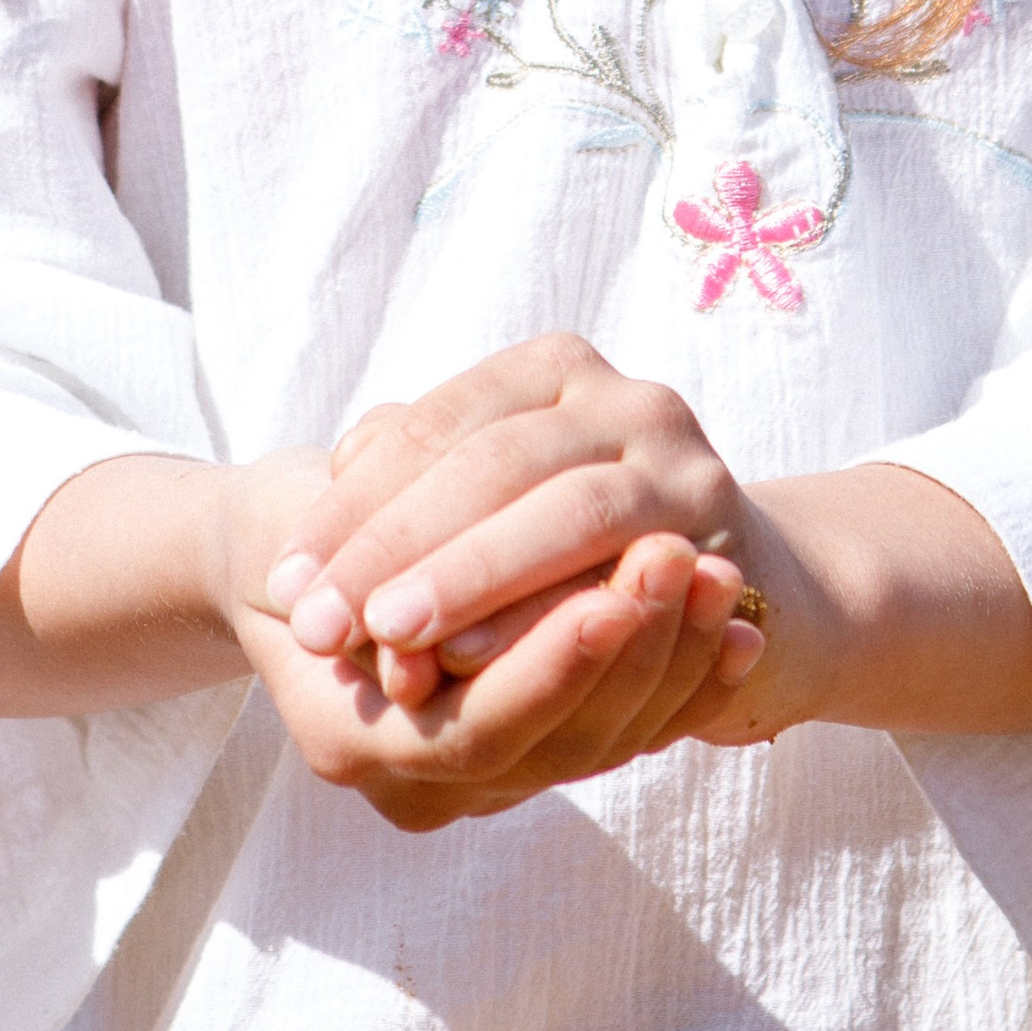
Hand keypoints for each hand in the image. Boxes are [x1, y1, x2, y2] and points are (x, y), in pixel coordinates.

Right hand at [232, 519, 757, 829]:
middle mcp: (425, 790)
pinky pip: (628, 739)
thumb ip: (365, 506)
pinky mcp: (537, 751)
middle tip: (685, 563)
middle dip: (629, 653)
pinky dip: (685, 690)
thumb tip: (424, 476)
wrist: (293, 589)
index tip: (612, 598)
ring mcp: (488, 784)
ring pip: (603, 746)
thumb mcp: (302, 515)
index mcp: (351, 742)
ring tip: (722, 577)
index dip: (547, 664)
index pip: (476, 731)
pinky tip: (741, 637)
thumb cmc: (293, 531)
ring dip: (671, 662)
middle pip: (559, 747)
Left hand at [259, 335, 771, 708]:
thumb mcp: (499, 505)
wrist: (744, 598)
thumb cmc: (584, 553)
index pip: (434, 426)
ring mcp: (682, 463)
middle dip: (395, 544)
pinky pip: (627, 577)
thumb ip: (417, 493)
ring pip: (561, 510)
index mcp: (554, 368)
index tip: (286, 583)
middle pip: (490, 461)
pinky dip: (553, 617)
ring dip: (468, 578)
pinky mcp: (720, 541)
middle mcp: (624, 397)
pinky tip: (486, 662)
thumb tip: (321, 527)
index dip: (354, 505)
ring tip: (387, 635)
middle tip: (318, 621)